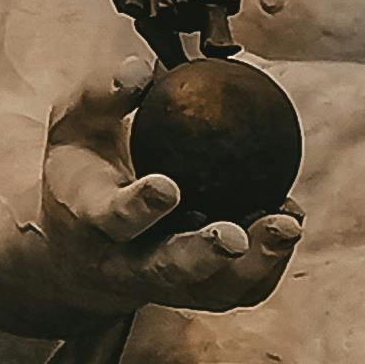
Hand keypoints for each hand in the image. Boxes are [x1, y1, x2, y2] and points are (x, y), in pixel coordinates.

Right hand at [34, 57, 303, 313]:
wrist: (79, 245)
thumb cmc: (85, 166)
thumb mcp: (75, 123)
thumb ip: (102, 94)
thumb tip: (142, 70)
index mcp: (91, 219)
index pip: (113, 219)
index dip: (139, 207)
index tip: (167, 187)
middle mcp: (127, 262)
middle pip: (166, 269)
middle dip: (202, 255)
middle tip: (235, 236)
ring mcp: (167, 285)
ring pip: (213, 289)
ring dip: (254, 262)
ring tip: (286, 223)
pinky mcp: (200, 293)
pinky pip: (241, 288)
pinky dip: (269, 261)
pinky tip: (289, 220)